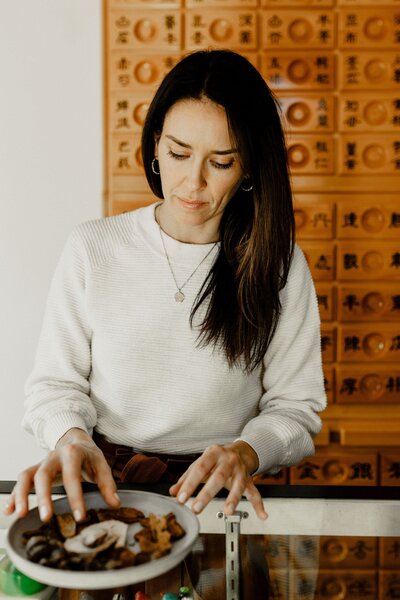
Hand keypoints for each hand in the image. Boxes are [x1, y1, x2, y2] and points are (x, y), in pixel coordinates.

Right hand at [3, 428, 119, 521]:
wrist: (75, 440)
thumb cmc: (88, 455)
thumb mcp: (101, 464)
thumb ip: (107, 484)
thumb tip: (115, 504)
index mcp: (72, 453)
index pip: (72, 477)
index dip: (76, 497)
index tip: (80, 517)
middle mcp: (53, 456)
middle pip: (44, 475)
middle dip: (43, 496)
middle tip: (46, 517)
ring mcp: (41, 462)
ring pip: (26, 476)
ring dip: (21, 495)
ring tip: (21, 514)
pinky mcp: (34, 470)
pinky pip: (21, 481)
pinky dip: (14, 496)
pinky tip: (10, 510)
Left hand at [169, 442, 266, 519]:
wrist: (239, 451)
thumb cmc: (216, 459)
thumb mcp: (200, 464)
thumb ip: (186, 478)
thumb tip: (173, 492)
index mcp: (213, 453)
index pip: (199, 468)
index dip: (189, 484)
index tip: (180, 498)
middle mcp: (228, 460)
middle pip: (218, 477)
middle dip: (207, 494)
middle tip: (196, 508)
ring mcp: (241, 470)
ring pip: (238, 485)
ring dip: (233, 499)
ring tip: (228, 511)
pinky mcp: (249, 480)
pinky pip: (255, 493)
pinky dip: (259, 505)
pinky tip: (262, 515)